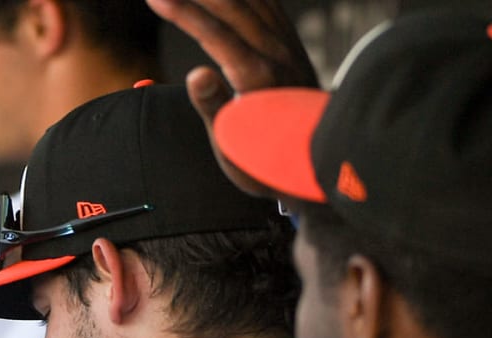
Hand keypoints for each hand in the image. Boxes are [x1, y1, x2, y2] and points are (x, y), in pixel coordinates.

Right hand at [145, 0, 317, 196]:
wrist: (319, 154)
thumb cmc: (267, 156)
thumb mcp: (234, 144)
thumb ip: (214, 105)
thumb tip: (196, 74)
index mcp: (256, 77)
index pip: (215, 34)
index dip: (184, 13)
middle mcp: (275, 53)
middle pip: (231, 7)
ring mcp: (286, 44)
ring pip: (249, 0)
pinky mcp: (290, 41)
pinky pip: (266, 4)